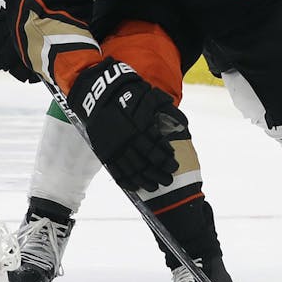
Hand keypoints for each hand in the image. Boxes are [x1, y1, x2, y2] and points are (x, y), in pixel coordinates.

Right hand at [68, 59, 183, 191]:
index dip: (166, 158)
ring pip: (131, 169)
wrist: (99, 94)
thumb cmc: (128, 94)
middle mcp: (127, 138)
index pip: (155, 147)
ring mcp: (114, 146)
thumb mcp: (149, 97)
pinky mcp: (104, 151)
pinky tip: (135, 187)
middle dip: (159, 173)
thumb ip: (165, 111)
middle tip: (169, 180)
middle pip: (146, 161)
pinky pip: (115, 170)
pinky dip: (125, 181)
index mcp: (139, 126)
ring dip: (144, 180)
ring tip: (155, 187)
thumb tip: (182, 123)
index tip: (174, 165)